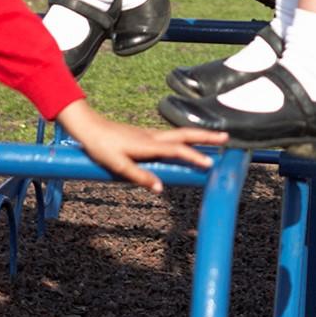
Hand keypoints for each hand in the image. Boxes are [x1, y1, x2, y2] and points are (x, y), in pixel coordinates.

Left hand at [56, 100, 210, 191]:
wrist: (89, 128)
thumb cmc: (101, 147)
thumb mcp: (117, 165)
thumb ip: (139, 177)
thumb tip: (160, 188)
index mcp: (149, 145)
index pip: (177, 150)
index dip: (194, 157)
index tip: (210, 164)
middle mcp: (153, 137)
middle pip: (185, 135)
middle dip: (206, 137)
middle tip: (226, 138)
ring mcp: (150, 135)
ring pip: (179, 134)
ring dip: (198, 136)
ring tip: (214, 140)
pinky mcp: (145, 136)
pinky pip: (171, 137)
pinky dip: (185, 138)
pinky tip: (186, 143)